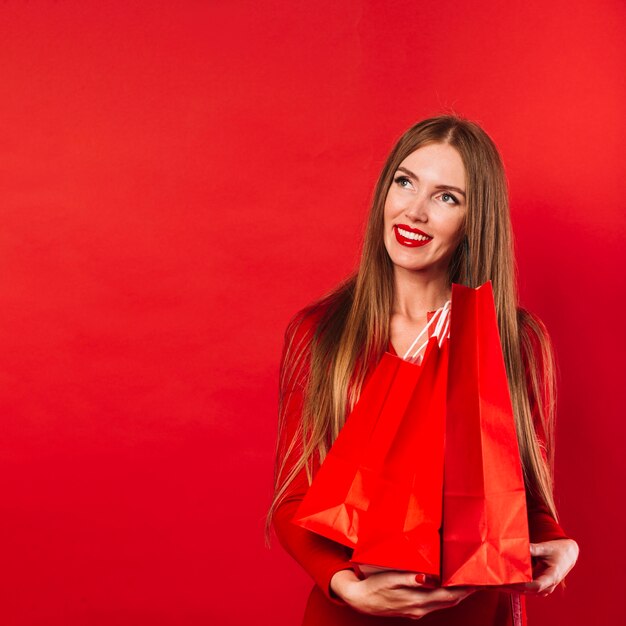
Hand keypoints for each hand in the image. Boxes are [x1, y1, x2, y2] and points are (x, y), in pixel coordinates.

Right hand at [330, 569, 475, 619]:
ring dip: (457, 594)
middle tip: (478, 579)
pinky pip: (435, 603)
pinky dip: (445, 596)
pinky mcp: (413, 609)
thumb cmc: (374, 586)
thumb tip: (424, 577)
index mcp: (418, 600)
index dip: (464, 589)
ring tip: (467, 582)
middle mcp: (421, 608)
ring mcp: (417, 610)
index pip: (449, 596)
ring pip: (444, 603)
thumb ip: (408, 578)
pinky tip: (446, 587)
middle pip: (450, 601)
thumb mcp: (389, 579)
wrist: (360, 599)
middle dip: (465, 591)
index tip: (476, 580)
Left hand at [500, 539, 579, 596]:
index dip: (523, 584)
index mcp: (552, 577)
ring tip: (497, 581)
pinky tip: (504, 580)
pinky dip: (516, 585)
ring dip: (513, 587)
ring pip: (526, 591)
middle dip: (513, 586)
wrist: (566, 555)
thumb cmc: (556, 550)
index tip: (510, 579)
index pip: (536, 585)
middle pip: (528, 590)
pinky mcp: (539, 587)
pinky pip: (526, 588)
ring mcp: (544, 589)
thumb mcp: (545, 548)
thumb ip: (533, 549)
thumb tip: (518, 546)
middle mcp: (548, 586)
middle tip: (498, 580)